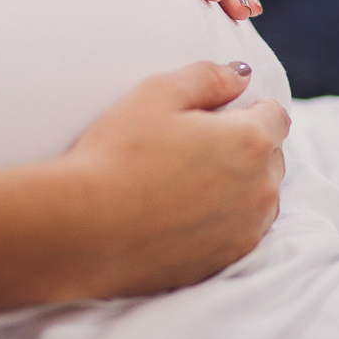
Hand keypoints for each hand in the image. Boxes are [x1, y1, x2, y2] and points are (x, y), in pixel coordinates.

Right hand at [0, 62, 288, 336]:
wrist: (67, 227)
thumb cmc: (106, 146)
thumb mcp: (153, 91)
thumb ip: (203, 76)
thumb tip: (237, 71)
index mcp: (247, 143)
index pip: (270, 115)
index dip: (242, 105)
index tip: (218, 103)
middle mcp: (253, 193)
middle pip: (264, 159)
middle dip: (236, 144)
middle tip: (189, 139)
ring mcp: (232, 236)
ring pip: (247, 200)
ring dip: (223, 184)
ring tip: (170, 176)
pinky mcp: (204, 267)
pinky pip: (221, 234)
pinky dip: (204, 219)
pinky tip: (159, 209)